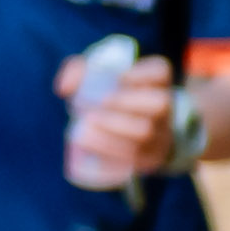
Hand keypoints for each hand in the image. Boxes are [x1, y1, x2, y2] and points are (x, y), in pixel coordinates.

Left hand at [55, 51, 173, 192]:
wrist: (129, 135)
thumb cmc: (108, 99)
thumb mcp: (96, 78)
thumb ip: (78, 73)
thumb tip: (64, 87)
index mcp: (156, 82)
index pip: (160, 72)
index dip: (140, 74)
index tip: (117, 77)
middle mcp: (165, 108)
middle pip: (159, 103)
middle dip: (123, 103)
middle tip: (90, 106)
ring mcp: (160, 134)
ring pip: (145, 132)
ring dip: (110, 128)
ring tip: (84, 126)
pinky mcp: (150, 158)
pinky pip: (135, 158)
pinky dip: (107, 150)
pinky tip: (86, 143)